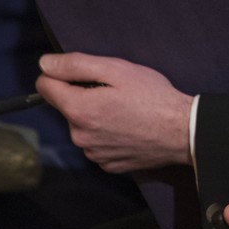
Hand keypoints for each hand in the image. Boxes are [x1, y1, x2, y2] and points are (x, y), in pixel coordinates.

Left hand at [36, 53, 194, 171]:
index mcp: (79, 110)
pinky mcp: (107, 164)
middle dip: (83, 96)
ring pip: (82, 126)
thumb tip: (45, 64)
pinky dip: (107, 134)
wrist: (183, 132)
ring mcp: (93, 154)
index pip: (44, 87)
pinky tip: (128, 127)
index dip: (61, 74)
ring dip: (95, 117)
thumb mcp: (117, 69)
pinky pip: (96, 143)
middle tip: (115, 92)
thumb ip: (76, 65)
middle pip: (66, 107)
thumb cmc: (153, 97)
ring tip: (124, 110)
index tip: (84, 73)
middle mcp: (79, 137)